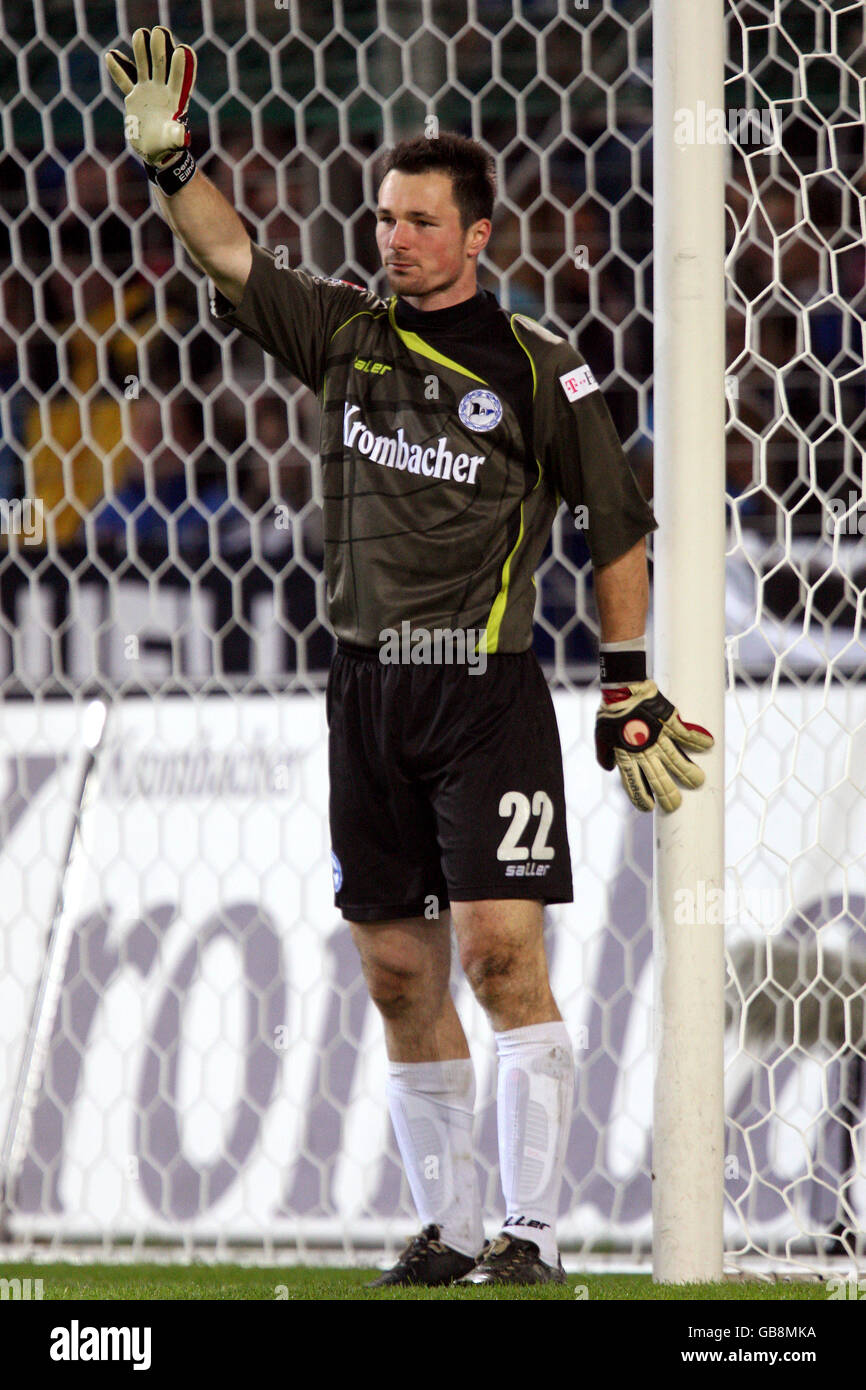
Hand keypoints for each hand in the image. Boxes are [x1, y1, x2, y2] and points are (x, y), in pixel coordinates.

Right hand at [105, 26, 196, 166]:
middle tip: (158, 32)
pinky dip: (119, 69)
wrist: (154, 151)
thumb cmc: (166, 147)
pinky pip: (125, 80)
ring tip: (140, 34)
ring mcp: (148, 91)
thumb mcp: (171, 143)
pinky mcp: (134, 96)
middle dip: (160, 50)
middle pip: (161, 66)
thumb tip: (183, 136)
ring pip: (144, 66)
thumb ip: (176, 137)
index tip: (181, 50)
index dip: (180, 66)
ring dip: (142, 50)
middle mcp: (162, 91)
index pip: (179, 79)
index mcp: (175, 100)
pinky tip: (110, 55)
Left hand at [595, 679, 713, 812]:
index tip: (648, 807)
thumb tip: (610, 768)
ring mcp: (659, 738)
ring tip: (698, 782)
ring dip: (688, 774)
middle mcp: (645, 751)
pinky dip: (699, 739)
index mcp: (627, 756)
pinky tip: (710, 745)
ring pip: (677, 761)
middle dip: (668, 795)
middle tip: (675, 804)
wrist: (622, 689)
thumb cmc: (610, 713)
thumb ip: (604, 754)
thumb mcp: (601, 736)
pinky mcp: (670, 722)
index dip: (641, 798)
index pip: (634, 784)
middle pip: (658, 779)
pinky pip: (687, 734)